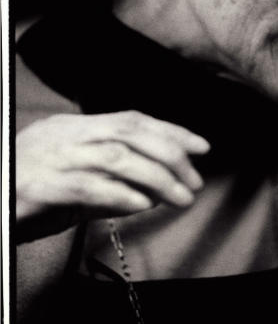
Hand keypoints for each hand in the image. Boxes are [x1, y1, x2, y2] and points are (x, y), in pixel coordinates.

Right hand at [16, 111, 209, 241]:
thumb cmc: (29, 190)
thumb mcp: (76, 182)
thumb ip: (113, 184)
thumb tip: (155, 193)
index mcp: (76, 127)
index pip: (132, 120)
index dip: (171, 130)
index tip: (202, 147)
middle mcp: (67, 135)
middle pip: (130, 132)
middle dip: (171, 154)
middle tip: (195, 180)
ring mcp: (53, 158)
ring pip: (116, 157)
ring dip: (156, 177)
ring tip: (181, 197)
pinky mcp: (40, 185)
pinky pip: (87, 186)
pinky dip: (120, 194)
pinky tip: (143, 204)